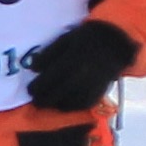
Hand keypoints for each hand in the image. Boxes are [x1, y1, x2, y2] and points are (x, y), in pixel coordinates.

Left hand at [20, 20, 138, 113]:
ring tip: (48, 102)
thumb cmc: (86, 39)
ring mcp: (90, 87)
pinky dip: (70, 106)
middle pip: (56, 94)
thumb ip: (48, 54)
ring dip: (55, 105)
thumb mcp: (65, 40)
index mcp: (71, 60)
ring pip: (68, 103)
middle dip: (42, 99)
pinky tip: (63, 104)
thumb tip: (33, 68)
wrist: (116, 43)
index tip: (29, 90)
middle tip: (36, 100)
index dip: (36, 87)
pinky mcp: (98, 93)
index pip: (48, 79)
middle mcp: (81, 76)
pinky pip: (81, 105)